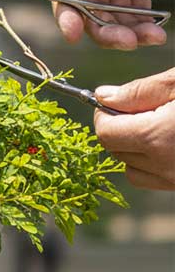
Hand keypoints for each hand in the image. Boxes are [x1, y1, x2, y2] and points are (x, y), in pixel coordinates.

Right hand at [51, 0, 174, 49]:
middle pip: (85, 2)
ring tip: (149, 38)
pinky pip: (133, 10)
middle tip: (126, 42)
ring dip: (124, 29)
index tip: (74, 32)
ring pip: (108, 11)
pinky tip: (155, 31)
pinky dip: (141, 25)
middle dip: (100, 26)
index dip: (66, 6)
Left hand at [94, 68, 174, 189]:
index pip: (105, 133)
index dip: (105, 116)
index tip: (116, 103)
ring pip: (132, 169)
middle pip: (116, 150)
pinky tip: (169, 142)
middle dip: (120, 129)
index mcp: (157, 137)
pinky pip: (154, 179)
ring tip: (160, 126)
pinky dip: (153, 164)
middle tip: (146, 111)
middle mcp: (164, 166)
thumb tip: (103, 97)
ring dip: (135, 149)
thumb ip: (140, 91)